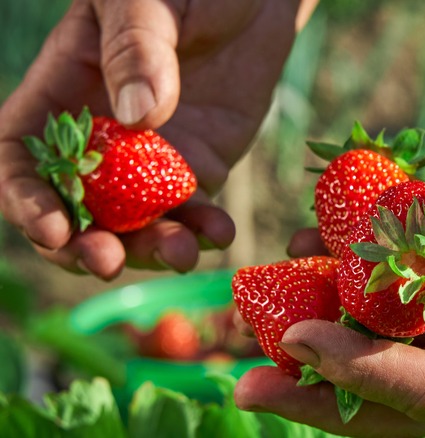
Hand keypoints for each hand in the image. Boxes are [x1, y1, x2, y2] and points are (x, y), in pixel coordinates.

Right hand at [0, 0, 300, 278]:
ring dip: (150, 249)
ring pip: (136, 223)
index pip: (21, 158)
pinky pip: (195, 211)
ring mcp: (152, 158)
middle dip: (85, 244)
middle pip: (76, 208)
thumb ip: (135, 50)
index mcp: (65, 91)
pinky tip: (221, 233)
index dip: (27, 200)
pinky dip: (204, 230)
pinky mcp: (201, 165)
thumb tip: (139, 118)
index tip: (54, 230)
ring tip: (182, 254)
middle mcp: (103, 136)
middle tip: (109, 262)